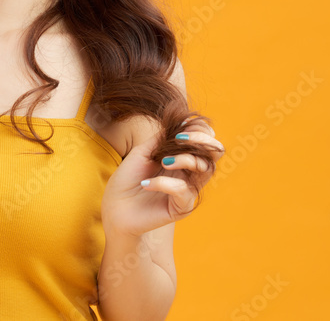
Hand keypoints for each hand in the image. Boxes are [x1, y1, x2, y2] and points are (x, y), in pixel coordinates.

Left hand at [101, 119, 223, 238]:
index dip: (199, 130)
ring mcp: (187, 190)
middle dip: (202, 140)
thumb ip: (162, 138)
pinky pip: (183, 190)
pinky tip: (147, 185)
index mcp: (182, 158)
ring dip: (185, 159)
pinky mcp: (181, 208)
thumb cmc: (127, 180)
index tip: (180, 127)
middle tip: (180, 139)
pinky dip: (165, 183)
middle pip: (215, 152)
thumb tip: (182, 121)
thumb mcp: (143, 152)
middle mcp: (189, 173)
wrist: (114, 207)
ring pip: (204, 169)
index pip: (205, 140)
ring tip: (163, 161)